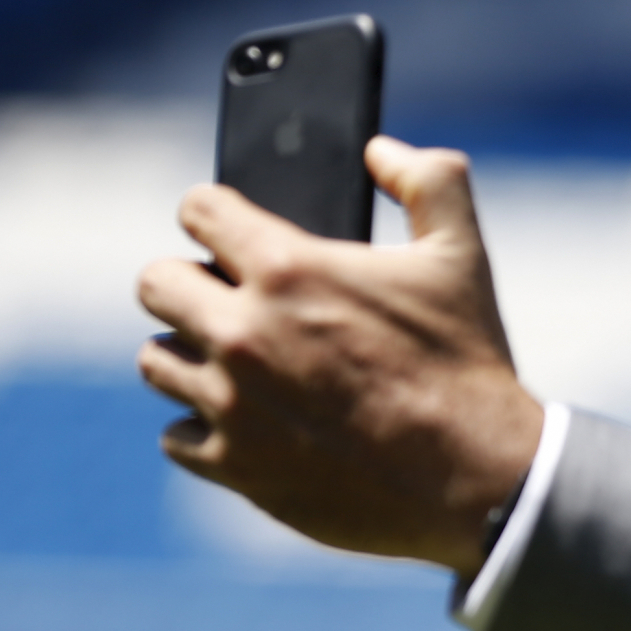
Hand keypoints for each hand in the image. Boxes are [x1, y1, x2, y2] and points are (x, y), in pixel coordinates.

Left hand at [137, 138, 546, 572]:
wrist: (476, 479)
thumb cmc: (468, 364)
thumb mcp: (463, 255)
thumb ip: (428, 180)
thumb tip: (381, 150)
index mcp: (289, 269)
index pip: (198, 211)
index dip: (215, 214)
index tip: (228, 231)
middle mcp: (244, 333)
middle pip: (154, 283)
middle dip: (189, 282)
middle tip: (230, 299)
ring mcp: (232, 404)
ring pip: (156, 360)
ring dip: (191, 354)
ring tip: (235, 363)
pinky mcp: (235, 466)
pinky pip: (176, 436)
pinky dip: (205, 428)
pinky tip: (249, 422)